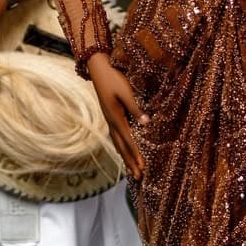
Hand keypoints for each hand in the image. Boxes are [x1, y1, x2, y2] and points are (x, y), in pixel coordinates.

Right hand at [88, 54, 148, 179]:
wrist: (98, 69)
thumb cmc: (114, 78)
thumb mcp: (126, 92)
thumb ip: (136, 108)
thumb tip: (147, 124)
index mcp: (116, 118)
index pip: (128, 141)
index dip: (136, 155)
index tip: (143, 168)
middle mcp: (111, 122)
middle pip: (122, 147)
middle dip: (131, 162)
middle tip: (139, 177)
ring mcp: (109, 120)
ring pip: (117, 143)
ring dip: (125, 157)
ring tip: (131, 169)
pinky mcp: (109, 115)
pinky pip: (115, 137)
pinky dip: (121, 147)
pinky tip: (123, 150)